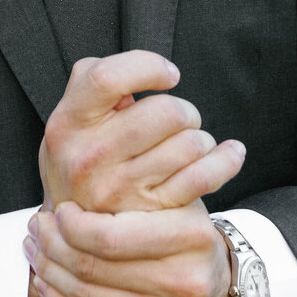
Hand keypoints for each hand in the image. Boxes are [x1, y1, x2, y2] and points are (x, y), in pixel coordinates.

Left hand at [24, 199, 242, 296]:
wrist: (219, 286)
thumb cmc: (184, 236)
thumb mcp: (172, 200)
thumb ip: (131, 192)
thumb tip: (64, 195)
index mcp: (192, 237)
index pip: (109, 237)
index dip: (71, 225)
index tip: (59, 211)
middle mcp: (187, 284)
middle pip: (92, 268)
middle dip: (52, 245)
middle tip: (37, 228)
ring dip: (49, 272)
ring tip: (37, 250)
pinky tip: (48, 283)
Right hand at [38, 50, 245, 215]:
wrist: (75, 230)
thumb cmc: (82, 159)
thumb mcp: (70, 118)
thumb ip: (93, 81)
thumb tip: (146, 70)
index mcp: (67, 124)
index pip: (107, 78)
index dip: (148, 67)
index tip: (168, 75)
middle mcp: (89, 159)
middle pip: (166, 112)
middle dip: (183, 111)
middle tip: (177, 122)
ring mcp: (119, 191)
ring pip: (190, 143)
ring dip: (200, 139)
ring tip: (186, 147)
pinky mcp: (151, 215)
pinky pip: (204, 176)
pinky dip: (225, 160)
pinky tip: (228, 153)